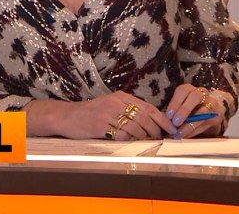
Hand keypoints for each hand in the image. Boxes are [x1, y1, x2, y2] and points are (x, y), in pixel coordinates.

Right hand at [28, 92, 176, 139]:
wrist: (67, 116)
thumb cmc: (90, 113)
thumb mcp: (110, 105)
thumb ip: (128, 109)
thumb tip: (152, 122)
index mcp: (121, 96)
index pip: (148, 107)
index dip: (162, 119)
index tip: (171, 129)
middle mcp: (115, 103)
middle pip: (144, 118)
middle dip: (156, 130)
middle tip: (160, 138)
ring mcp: (108, 114)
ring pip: (136, 127)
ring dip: (144, 136)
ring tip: (147, 141)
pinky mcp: (101, 126)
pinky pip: (122, 135)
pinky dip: (129, 140)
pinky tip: (130, 142)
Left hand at [166, 84, 221, 138]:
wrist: (208, 113)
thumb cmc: (188, 110)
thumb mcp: (179, 108)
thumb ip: (173, 113)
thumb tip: (164, 123)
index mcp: (189, 89)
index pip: (183, 90)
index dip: (175, 102)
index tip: (169, 115)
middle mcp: (202, 93)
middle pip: (195, 97)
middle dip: (184, 110)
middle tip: (175, 123)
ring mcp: (212, 103)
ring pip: (203, 111)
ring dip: (190, 124)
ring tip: (180, 133)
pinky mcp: (217, 115)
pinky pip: (207, 122)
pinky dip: (195, 130)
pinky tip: (187, 135)